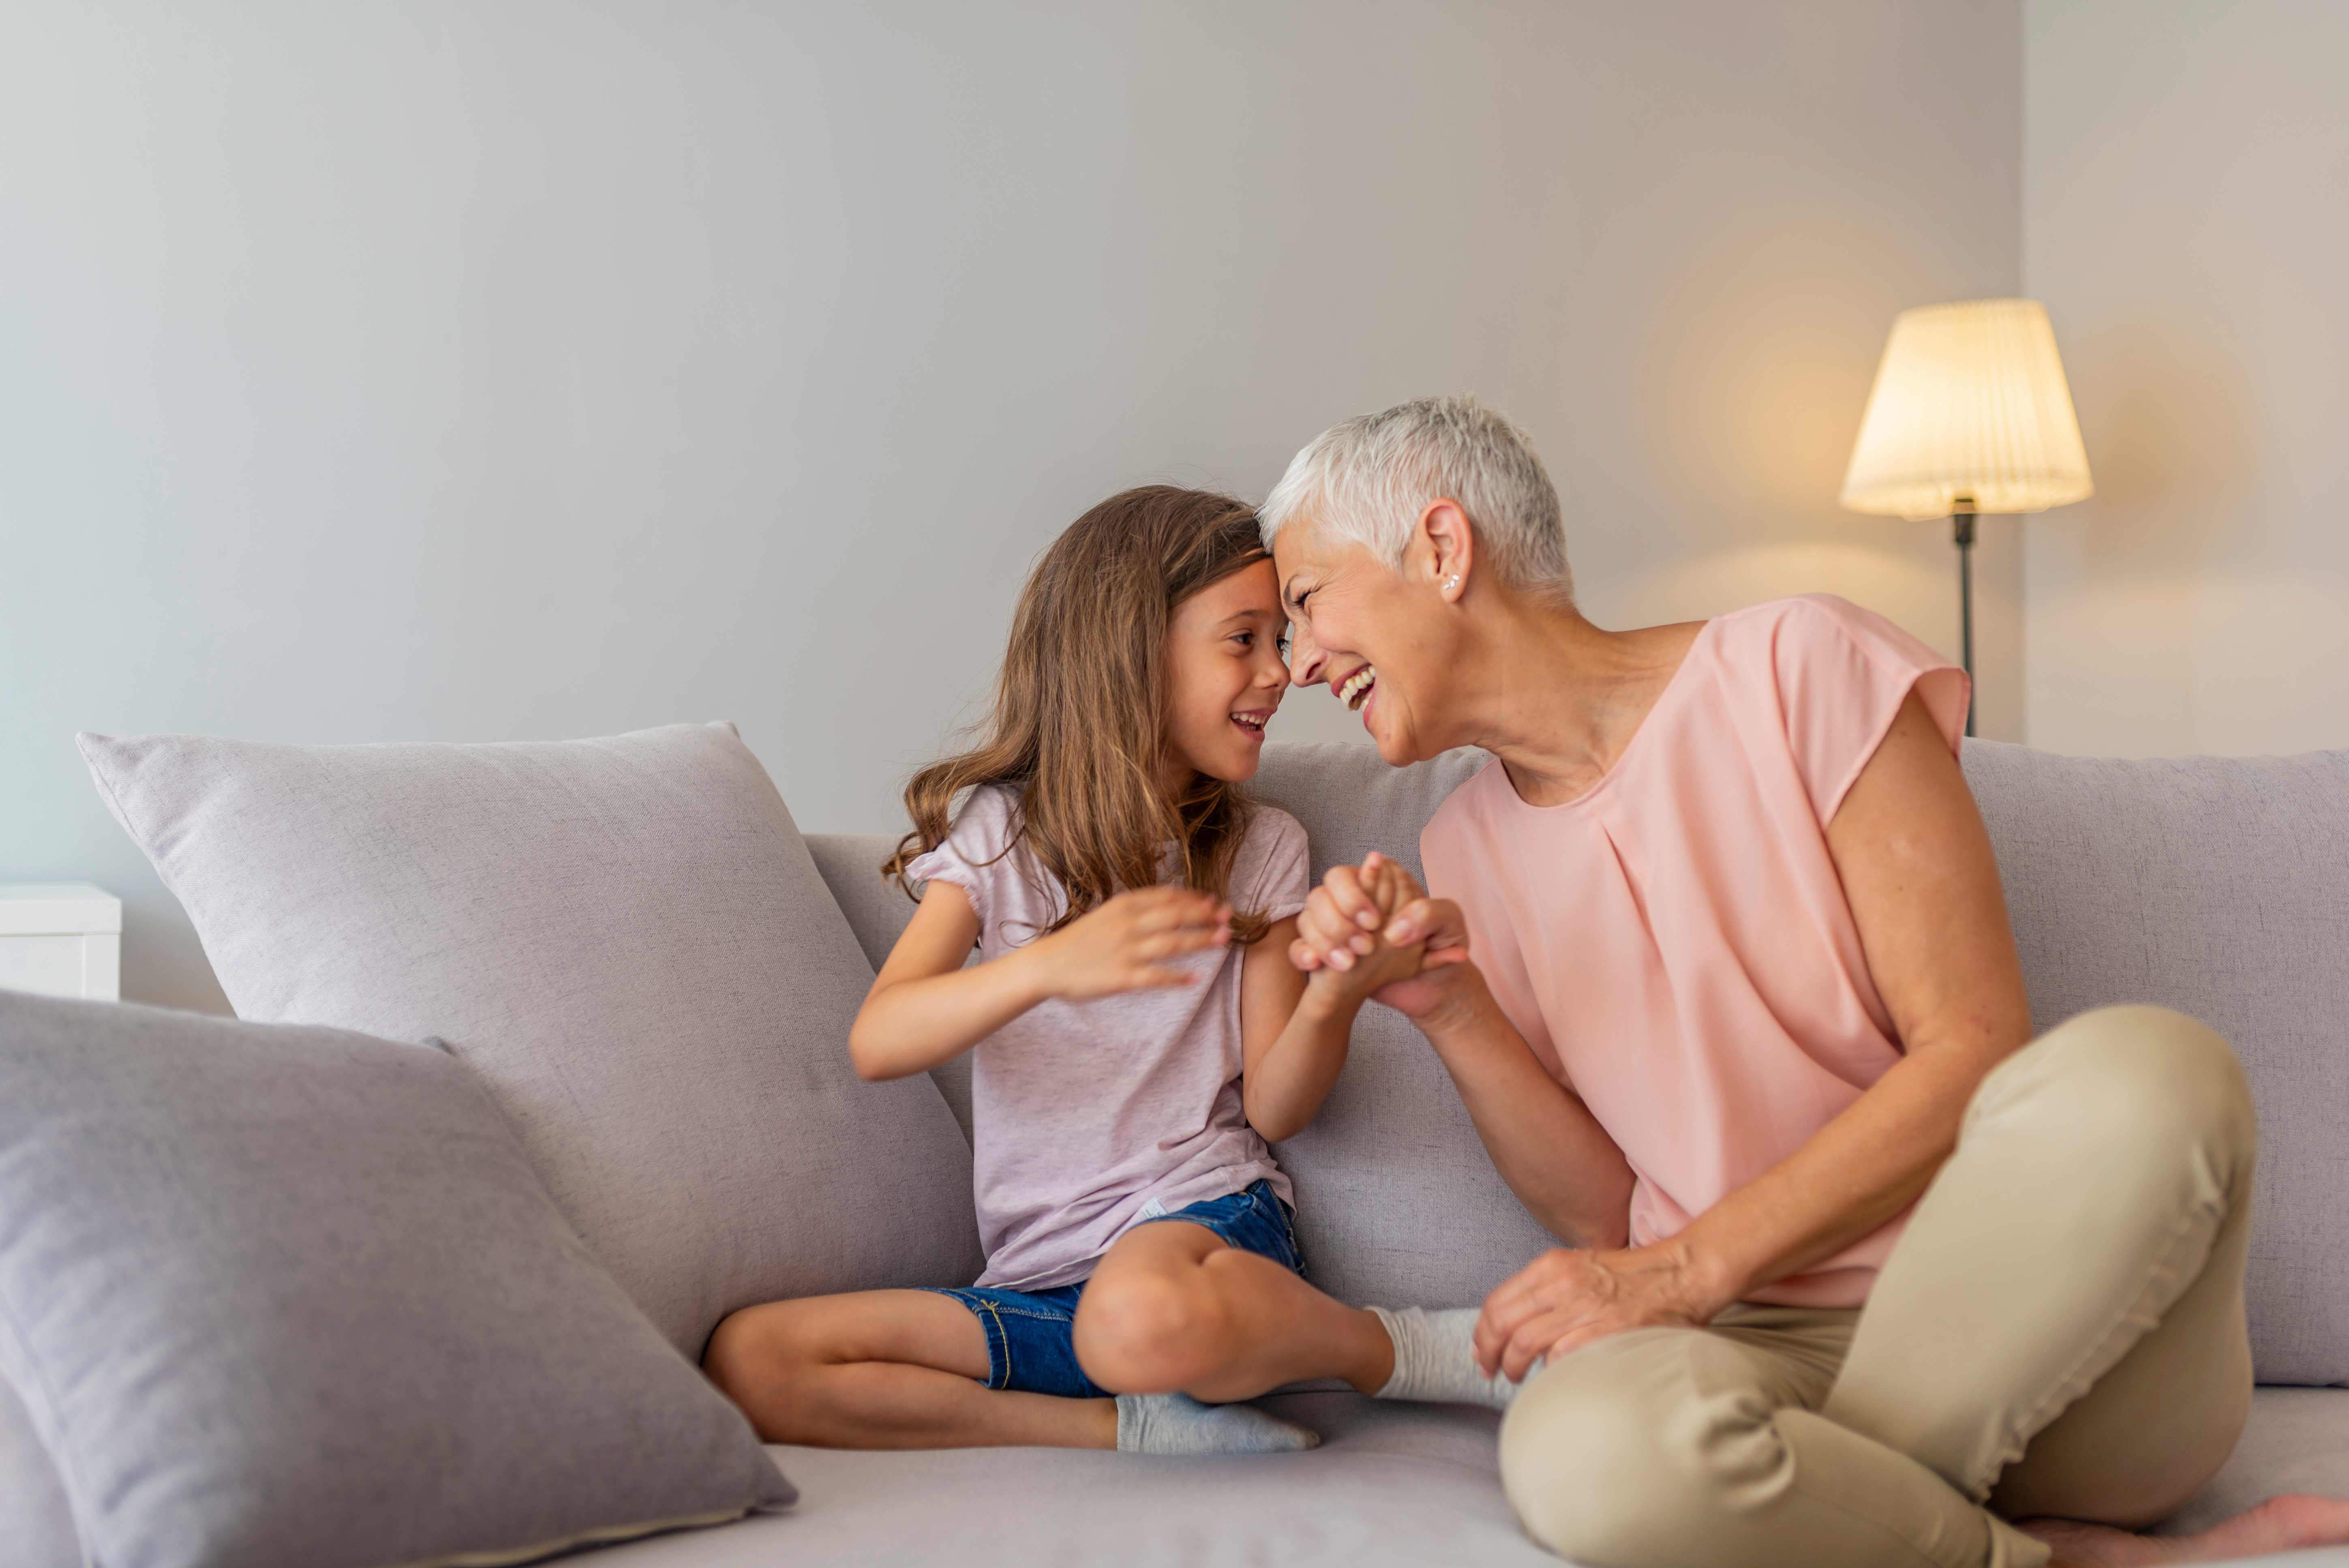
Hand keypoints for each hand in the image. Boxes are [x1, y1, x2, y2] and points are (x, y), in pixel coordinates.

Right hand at [1026, 887, 1230, 999]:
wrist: (1046, 964)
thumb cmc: (1078, 941)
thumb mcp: (1106, 914)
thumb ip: (1136, 909)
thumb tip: (1171, 904)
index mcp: (1123, 906)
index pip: (1167, 897)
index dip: (1194, 897)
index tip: (1214, 900)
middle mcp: (1128, 925)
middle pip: (1176, 916)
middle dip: (1206, 915)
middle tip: (1229, 916)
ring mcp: (1126, 951)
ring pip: (1172, 943)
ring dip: (1201, 940)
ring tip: (1223, 940)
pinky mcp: (1122, 977)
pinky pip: (1156, 977)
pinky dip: (1177, 978)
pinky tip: (1194, 979)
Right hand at [1291, 854, 1474, 1019]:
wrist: (1429, 991)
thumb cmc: (1438, 949)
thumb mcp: (1448, 928)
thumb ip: (1428, 914)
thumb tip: (1394, 929)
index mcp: (1380, 886)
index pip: (1349, 874)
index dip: (1356, 895)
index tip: (1374, 923)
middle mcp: (1352, 903)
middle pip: (1322, 892)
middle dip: (1340, 920)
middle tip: (1365, 946)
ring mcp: (1334, 927)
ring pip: (1307, 918)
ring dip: (1324, 940)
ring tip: (1348, 964)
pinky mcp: (1324, 953)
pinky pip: (1298, 948)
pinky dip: (1304, 955)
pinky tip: (1316, 965)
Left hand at [1473, 1242, 1720, 1380]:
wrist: (1682, 1273)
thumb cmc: (1631, 1276)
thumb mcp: (1579, 1267)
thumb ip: (1547, 1290)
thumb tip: (1515, 1324)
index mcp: (1551, 1266)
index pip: (1497, 1302)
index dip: (1481, 1333)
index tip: (1480, 1352)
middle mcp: (1562, 1283)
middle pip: (1502, 1324)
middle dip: (1488, 1354)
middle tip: (1489, 1372)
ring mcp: (1584, 1307)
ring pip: (1525, 1344)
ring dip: (1513, 1367)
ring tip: (1515, 1377)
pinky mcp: (1607, 1330)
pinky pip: (1561, 1357)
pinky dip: (1550, 1371)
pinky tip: (1552, 1377)